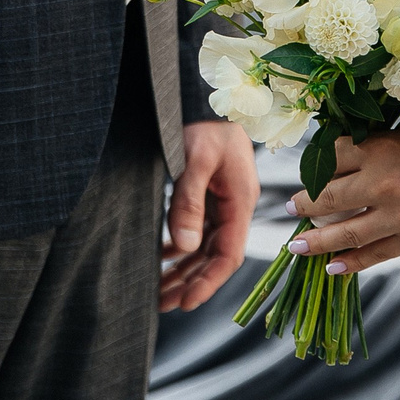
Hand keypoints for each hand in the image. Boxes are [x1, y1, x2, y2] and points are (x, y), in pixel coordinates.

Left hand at [160, 121, 258, 310]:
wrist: (210, 95)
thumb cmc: (207, 123)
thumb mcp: (196, 159)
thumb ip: (189, 202)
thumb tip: (185, 247)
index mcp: (240, 200)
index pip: (228, 254)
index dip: (208, 282)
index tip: (185, 302)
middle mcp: (235, 205)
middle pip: (215, 256)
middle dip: (191, 283)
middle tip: (164, 305)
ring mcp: (223, 201)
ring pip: (204, 247)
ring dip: (184, 270)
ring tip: (159, 291)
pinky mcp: (210, 195)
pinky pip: (197, 230)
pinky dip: (180, 247)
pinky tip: (162, 257)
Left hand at [283, 126, 399, 276]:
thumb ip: (378, 148)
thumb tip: (339, 157)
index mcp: (380, 148)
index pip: (328, 159)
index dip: (310, 166)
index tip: (299, 172)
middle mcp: (382, 182)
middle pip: (326, 197)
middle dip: (302, 205)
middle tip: (288, 209)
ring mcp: (398, 215)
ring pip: (343, 232)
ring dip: (315, 241)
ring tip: (296, 246)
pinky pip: (374, 254)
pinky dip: (350, 263)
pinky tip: (332, 267)